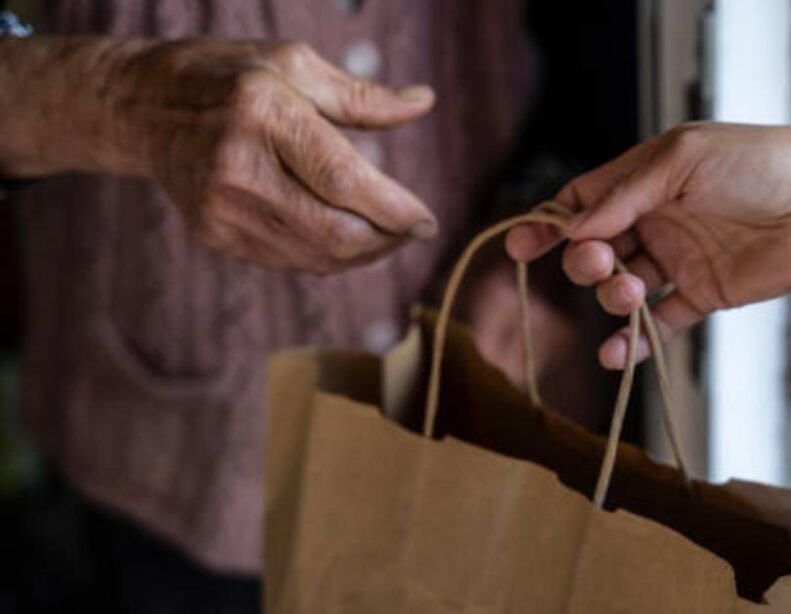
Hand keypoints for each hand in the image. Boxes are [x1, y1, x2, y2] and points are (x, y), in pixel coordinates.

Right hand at [116, 39, 439, 272]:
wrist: (143, 107)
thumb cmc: (230, 76)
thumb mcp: (294, 64)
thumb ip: (361, 95)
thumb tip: (423, 102)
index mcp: (262, 113)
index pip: (343, 180)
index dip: (393, 209)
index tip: (428, 220)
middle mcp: (237, 167)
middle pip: (334, 231)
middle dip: (387, 238)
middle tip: (414, 229)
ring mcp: (221, 210)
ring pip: (317, 256)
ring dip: (365, 254)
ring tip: (389, 233)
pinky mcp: (215, 237)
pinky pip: (291, 261)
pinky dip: (330, 256)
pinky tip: (348, 237)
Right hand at [505, 122, 790, 368]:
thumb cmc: (757, 162)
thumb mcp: (685, 159)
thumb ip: (628, 192)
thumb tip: (575, 228)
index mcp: (644, 181)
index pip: (583, 203)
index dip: (550, 225)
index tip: (522, 247)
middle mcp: (655, 221)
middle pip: (595, 249)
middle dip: (585, 262)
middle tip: (601, 264)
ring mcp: (677, 261)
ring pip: (622, 289)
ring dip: (613, 298)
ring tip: (631, 293)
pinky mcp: (702, 295)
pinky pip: (659, 324)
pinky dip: (634, 342)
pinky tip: (616, 355)